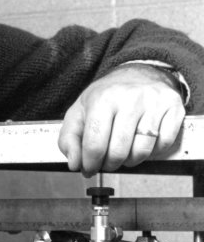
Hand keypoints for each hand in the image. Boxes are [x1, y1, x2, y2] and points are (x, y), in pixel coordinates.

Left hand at [58, 64, 184, 176]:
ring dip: (130, 161)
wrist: (138, 73)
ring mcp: (154, 103)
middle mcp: (129, 99)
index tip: (88, 169)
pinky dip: (152, 152)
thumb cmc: (106, 96)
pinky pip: (163, 144)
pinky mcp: (173, 107)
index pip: (95, 144)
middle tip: (106, 163)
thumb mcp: (79, 111)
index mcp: (102, 100)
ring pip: (141, 151)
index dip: (90, 163)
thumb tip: (74, 163)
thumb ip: (69, 139)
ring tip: (123, 153)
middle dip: (109, 164)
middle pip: (118, 151)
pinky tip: (140, 144)